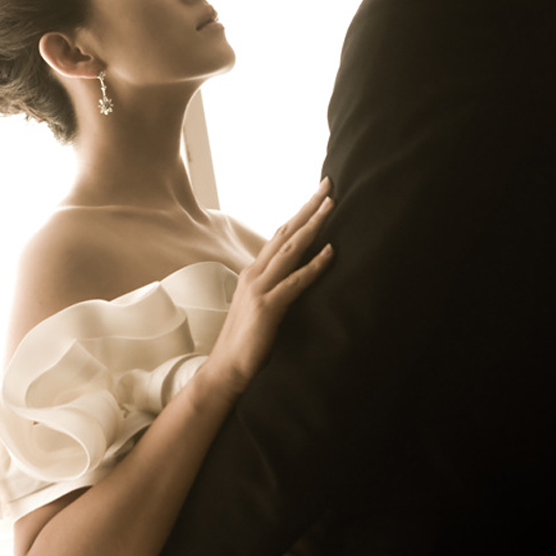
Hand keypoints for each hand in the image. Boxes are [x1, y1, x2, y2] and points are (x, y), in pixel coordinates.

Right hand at [204, 179, 334, 399]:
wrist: (225, 370)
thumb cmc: (246, 342)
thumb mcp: (261, 307)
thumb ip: (276, 289)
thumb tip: (297, 278)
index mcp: (254, 272)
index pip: (280, 235)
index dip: (300, 214)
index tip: (318, 195)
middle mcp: (254, 274)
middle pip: (285, 232)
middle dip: (308, 208)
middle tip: (328, 185)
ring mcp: (259, 289)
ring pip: (290, 249)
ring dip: (312, 226)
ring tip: (331, 205)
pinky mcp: (268, 308)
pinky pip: (295, 282)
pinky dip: (314, 266)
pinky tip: (331, 252)